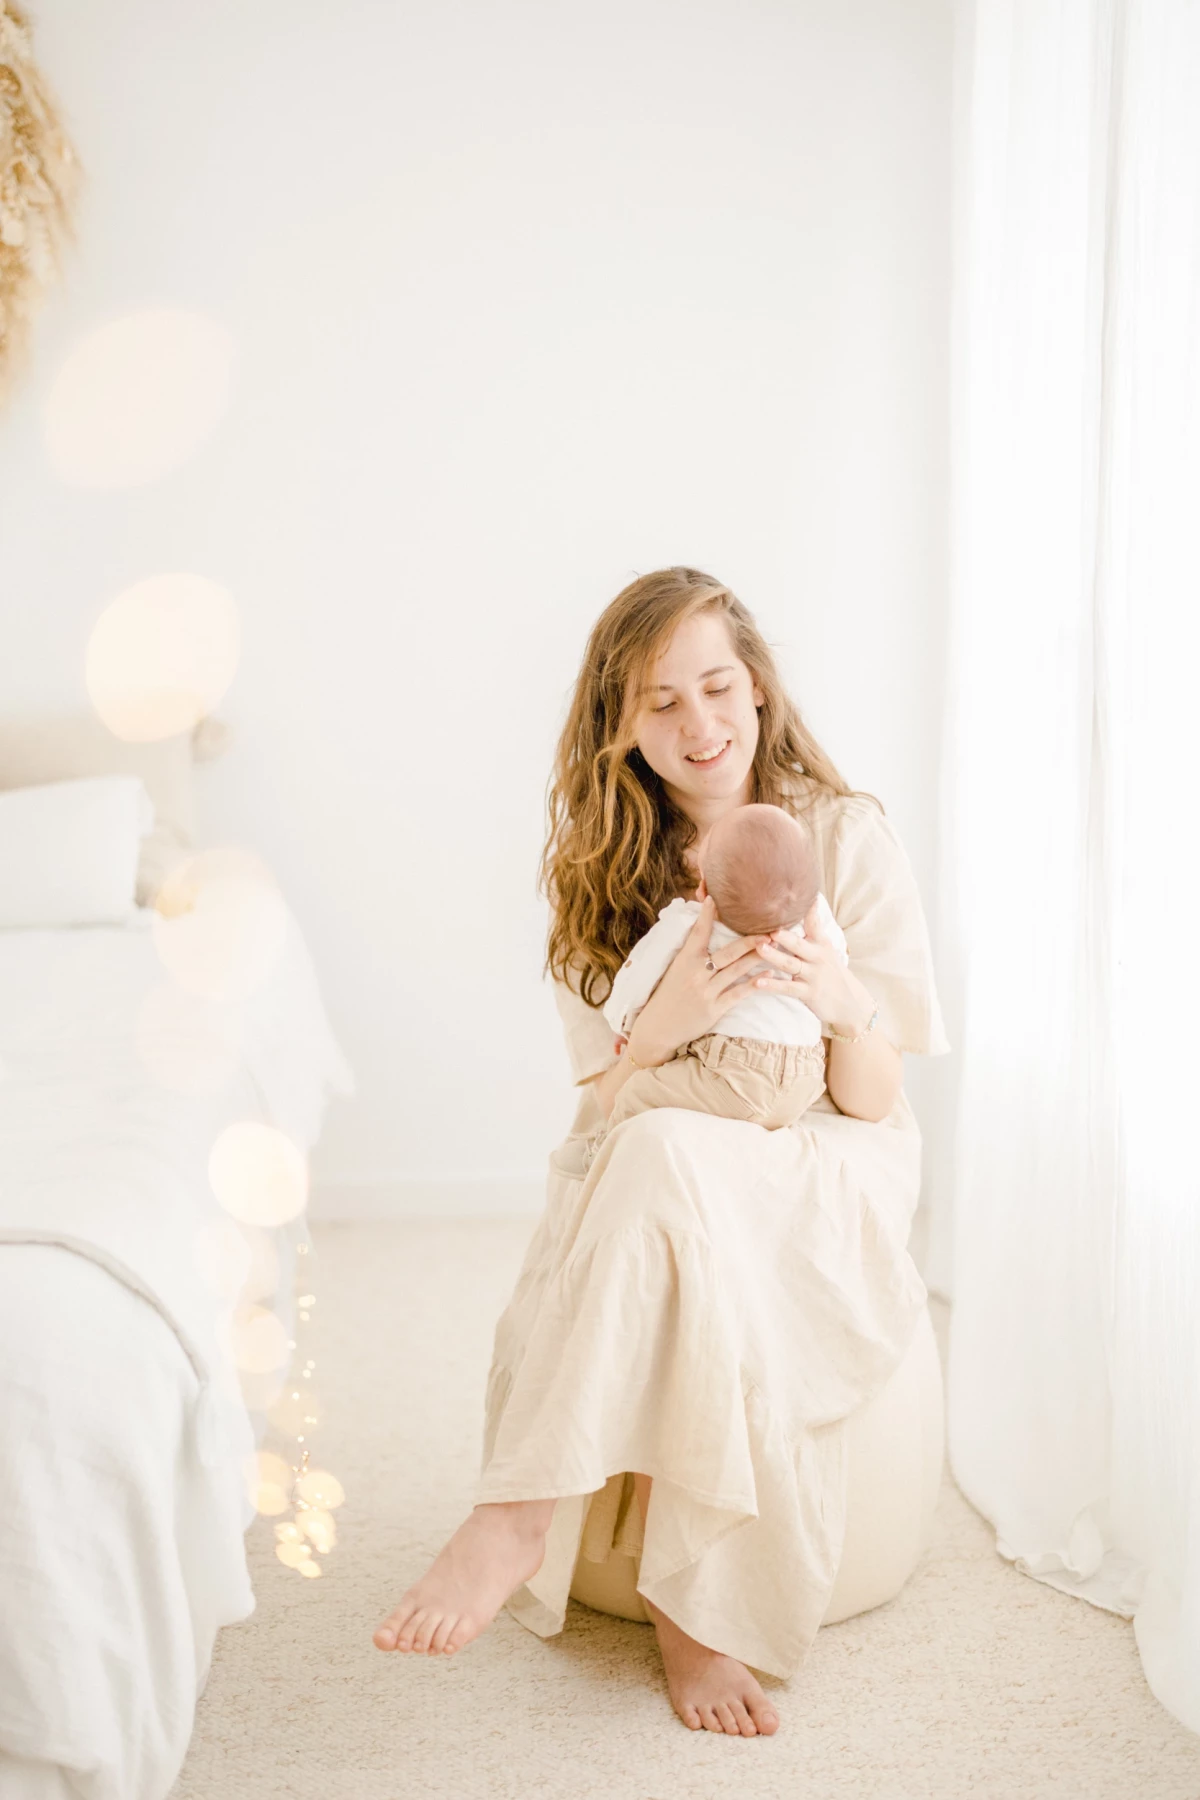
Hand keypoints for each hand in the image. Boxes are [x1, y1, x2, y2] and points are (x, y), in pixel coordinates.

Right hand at [626, 896, 768, 1066]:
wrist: (659, 1027)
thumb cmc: (668, 994)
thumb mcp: (674, 969)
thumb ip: (690, 951)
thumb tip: (701, 928)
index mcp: (684, 960)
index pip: (698, 933)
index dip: (706, 916)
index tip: (715, 899)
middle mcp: (696, 974)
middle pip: (728, 952)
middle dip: (751, 940)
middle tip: (770, 929)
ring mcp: (706, 992)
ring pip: (737, 970)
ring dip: (758, 958)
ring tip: (775, 947)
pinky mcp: (714, 1008)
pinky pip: (739, 993)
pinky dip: (755, 983)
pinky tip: (770, 975)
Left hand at [751, 899, 872, 1036]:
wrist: (850, 1002)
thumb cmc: (831, 971)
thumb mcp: (826, 948)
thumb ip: (813, 927)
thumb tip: (808, 900)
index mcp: (821, 944)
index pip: (814, 923)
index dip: (808, 910)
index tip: (802, 896)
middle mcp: (817, 957)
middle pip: (799, 944)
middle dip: (784, 936)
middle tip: (770, 927)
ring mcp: (813, 976)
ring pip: (791, 965)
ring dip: (775, 956)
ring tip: (760, 948)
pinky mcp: (808, 993)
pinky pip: (788, 988)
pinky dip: (773, 985)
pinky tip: (758, 982)